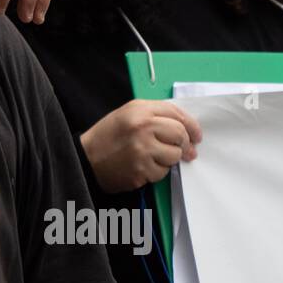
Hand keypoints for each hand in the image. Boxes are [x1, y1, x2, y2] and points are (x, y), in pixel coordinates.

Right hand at [79, 100, 201, 194]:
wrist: (85, 158)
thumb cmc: (108, 136)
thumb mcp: (127, 114)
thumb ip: (154, 115)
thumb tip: (185, 128)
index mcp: (139, 110)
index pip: (177, 114)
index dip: (191, 126)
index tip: (196, 136)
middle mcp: (142, 127)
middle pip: (180, 134)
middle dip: (185, 144)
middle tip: (186, 152)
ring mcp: (142, 149)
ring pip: (175, 155)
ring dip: (170, 159)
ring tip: (154, 158)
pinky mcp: (141, 170)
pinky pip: (163, 172)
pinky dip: (157, 171)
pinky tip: (144, 167)